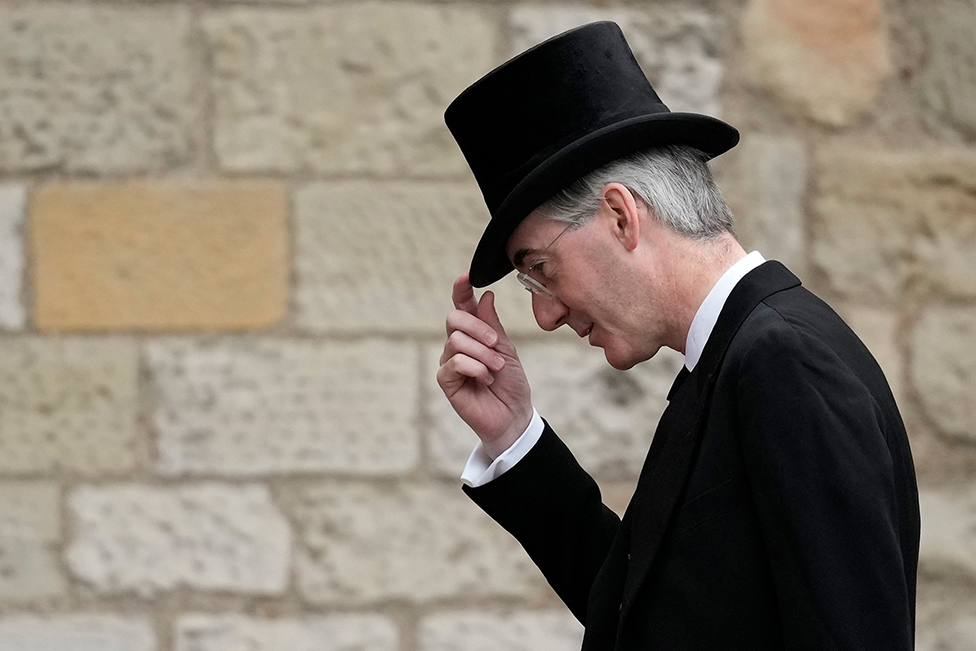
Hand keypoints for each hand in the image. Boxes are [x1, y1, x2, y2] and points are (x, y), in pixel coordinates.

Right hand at [437, 273, 532, 458]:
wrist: (513, 415)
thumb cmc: (510, 383)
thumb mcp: (506, 348)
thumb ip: (492, 324)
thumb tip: (485, 295)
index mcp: (473, 334)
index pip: (462, 307)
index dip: (461, 291)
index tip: (466, 277)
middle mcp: (457, 345)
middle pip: (454, 319)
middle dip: (478, 328)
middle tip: (496, 345)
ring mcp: (450, 362)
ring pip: (457, 341)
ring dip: (483, 354)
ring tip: (495, 369)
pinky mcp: (446, 381)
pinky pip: (455, 362)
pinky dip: (476, 368)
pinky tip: (486, 380)